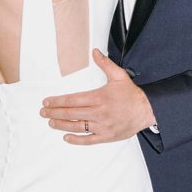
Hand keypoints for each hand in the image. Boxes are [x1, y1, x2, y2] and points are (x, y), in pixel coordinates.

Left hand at [38, 49, 154, 143]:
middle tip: (43, 112)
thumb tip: (95, 52)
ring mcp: (103, 126)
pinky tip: (66, 137)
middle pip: (71, 113)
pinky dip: (76, 140)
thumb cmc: (132, 94)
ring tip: (51, 122)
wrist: (148, 110)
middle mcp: (99, 112)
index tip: (47, 102)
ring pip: (77, 127)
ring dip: (61, 125)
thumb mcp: (119, 76)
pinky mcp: (107, 136)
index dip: (57, 101)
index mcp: (99, 97)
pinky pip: (89, 140)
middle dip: (54, 113)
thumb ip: (105, 64)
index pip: (72, 100)